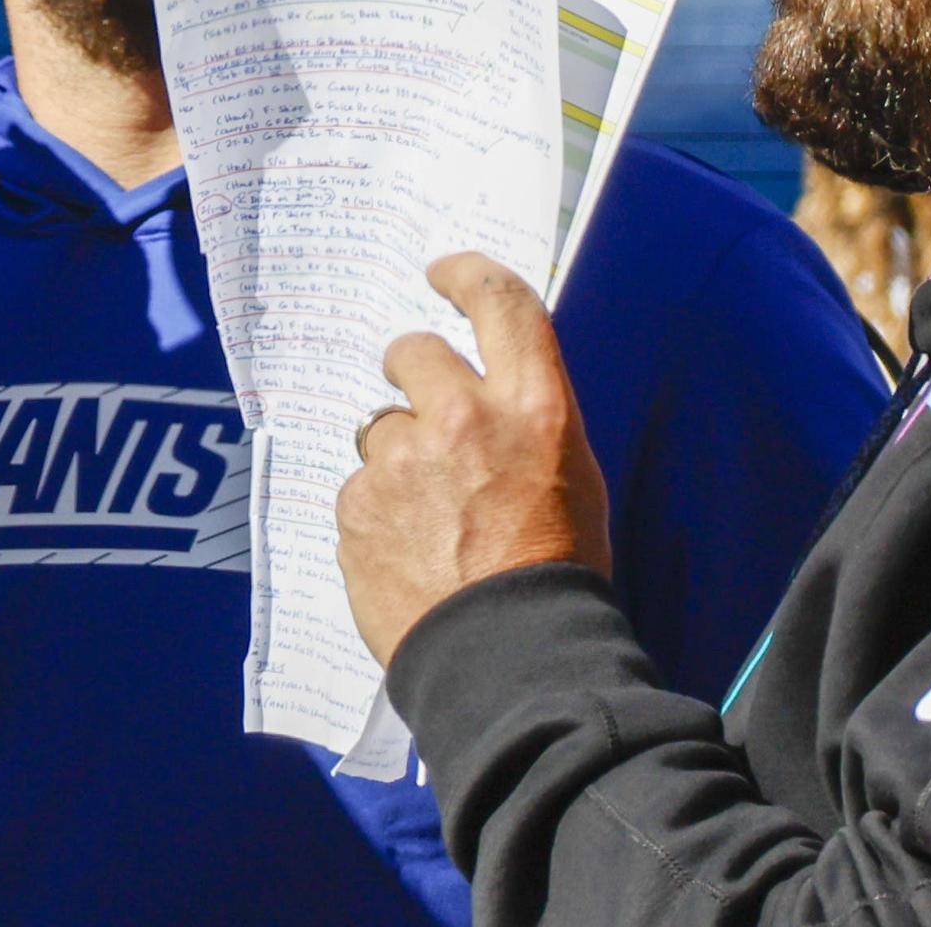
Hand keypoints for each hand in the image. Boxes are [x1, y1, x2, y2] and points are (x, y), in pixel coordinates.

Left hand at [333, 252, 611, 667]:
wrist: (513, 659)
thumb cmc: (557, 571)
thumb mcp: (572, 476)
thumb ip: (526, 420)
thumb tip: (487, 394)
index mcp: (533, 407)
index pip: (501, 303)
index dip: (467, 274)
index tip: (442, 272)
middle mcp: (463, 417)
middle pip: (414, 352)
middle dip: (415, 374)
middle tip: (429, 418)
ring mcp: (402, 462)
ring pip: (379, 429)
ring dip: (396, 458)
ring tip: (429, 519)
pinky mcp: (358, 506)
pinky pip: (358, 489)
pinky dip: (376, 512)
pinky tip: (408, 553)